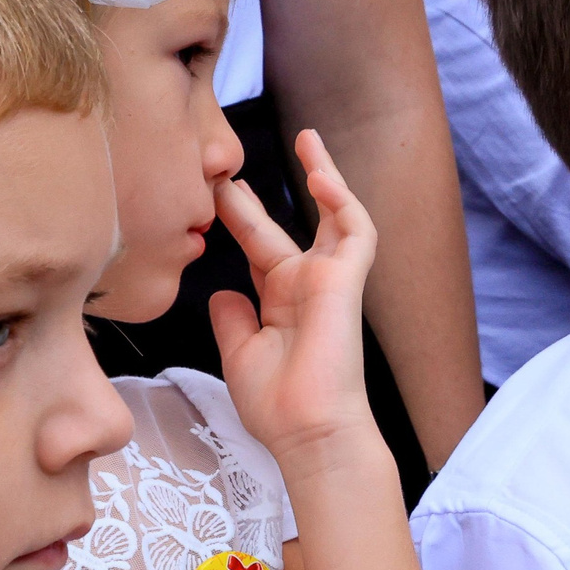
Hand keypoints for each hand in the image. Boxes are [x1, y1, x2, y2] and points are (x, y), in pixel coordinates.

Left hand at [207, 130, 382, 468]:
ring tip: (308, 139)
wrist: (308, 430)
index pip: (260, 249)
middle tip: (230, 160)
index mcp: (281, 302)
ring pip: (335, 217)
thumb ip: (233, 319)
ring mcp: (329, 281)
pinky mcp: (347, 281)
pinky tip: (323, 175)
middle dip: (259, 193)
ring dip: (324, 177)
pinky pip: (356, 231)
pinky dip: (343, 201)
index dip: (238, 217)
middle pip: (285, 226)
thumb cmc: (278, 404)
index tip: (214, 189)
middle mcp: (307, 286)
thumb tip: (222, 292)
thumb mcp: (239, 353)